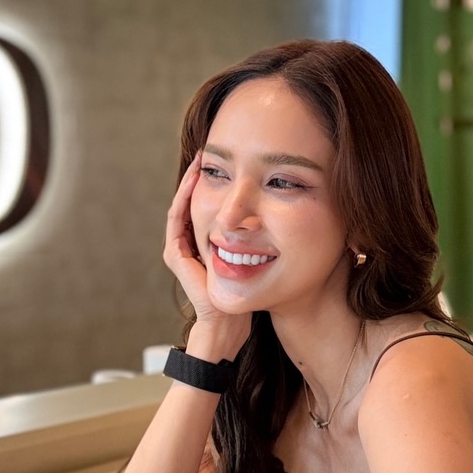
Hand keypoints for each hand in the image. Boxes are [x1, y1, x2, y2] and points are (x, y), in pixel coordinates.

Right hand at [162, 154, 249, 361]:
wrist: (232, 322)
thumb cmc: (251, 293)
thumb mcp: (263, 253)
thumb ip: (269, 233)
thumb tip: (295, 204)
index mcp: (210, 242)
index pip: (212, 203)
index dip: (220, 180)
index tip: (232, 159)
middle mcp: (193, 243)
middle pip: (195, 200)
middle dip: (205, 175)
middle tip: (212, 150)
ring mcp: (182, 249)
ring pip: (183, 205)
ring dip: (191, 181)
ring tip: (202, 158)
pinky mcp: (177, 256)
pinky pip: (176, 219)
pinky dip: (184, 198)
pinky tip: (196, 180)